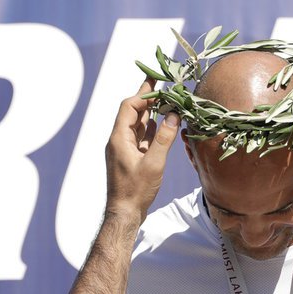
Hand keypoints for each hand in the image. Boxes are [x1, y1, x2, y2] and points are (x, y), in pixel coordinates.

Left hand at [105, 79, 179, 214]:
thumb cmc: (136, 190)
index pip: (129, 107)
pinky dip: (150, 127)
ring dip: (150, 111)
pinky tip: (159, 122)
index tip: (159, 84)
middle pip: (132, 112)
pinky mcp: (130, 158)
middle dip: (146, 97)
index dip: (144, 95)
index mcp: (119, 138)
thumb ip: (164, 138)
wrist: (124, 213)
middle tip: (158, 80)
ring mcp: (124, 149)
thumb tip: (173, 114)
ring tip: (164, 98)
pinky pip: (140, 137)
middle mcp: (119, 140)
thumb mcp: (154, 163)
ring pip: (137, 124)